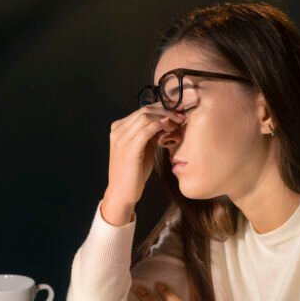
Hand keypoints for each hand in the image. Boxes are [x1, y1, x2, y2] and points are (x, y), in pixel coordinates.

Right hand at [102, 106, 184, 225]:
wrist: (122, 193)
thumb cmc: (134, 172)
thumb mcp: (143, 148)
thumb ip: (151, 134)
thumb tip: (167, 121)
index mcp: (119, 128)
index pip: (143, 109)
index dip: (163, 108)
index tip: (178, 112)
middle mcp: (117, 130)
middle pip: (145, 110)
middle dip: (166, 110)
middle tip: (182, 116)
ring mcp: (121, 139)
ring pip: (146, 117)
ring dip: (166, 118)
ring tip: (178, 123)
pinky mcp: (128, 149)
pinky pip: (146, 130)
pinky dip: (160, 126)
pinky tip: (170, 129)